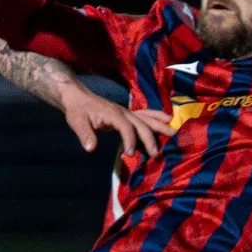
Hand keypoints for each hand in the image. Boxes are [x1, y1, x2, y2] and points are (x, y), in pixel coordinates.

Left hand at [57, 83, 174, 157]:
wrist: (77, 96)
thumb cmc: (77, 110)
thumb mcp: (77, 122)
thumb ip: (85, 134)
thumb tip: (90, 148)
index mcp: (113, 114)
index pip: (126, 128)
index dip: (130, 141)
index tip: (130, 154)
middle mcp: (124, 111)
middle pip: (142, 124)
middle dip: (150, 138)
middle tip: (157, 154)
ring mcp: (127, 111)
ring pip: (147, 118)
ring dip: (160, 126)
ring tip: (174, 134)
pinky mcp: (128, 113)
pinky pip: (145, 115)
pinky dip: (157, 117)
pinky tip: (168, 120)